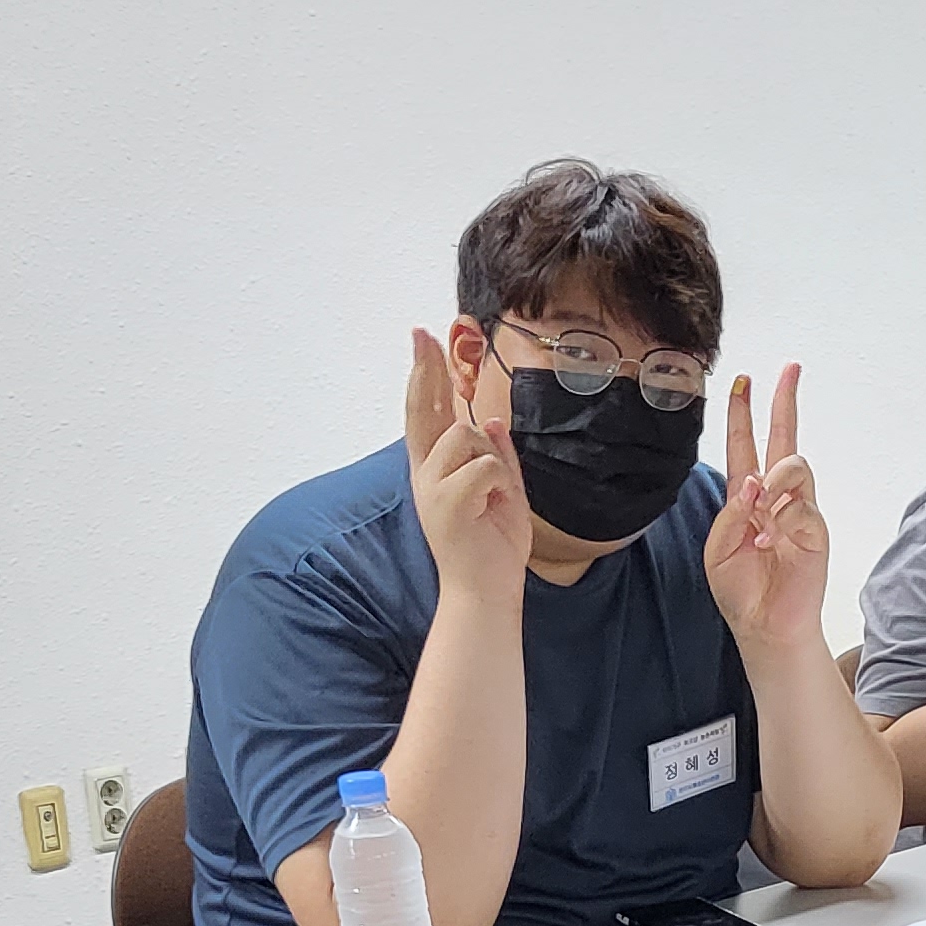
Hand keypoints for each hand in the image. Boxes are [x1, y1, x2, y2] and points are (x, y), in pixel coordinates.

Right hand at [406, 323, 530, 611]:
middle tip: (421, 332)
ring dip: (492, 462)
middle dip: (424, 368)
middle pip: (424, 408)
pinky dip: (501, 485)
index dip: (423, 374)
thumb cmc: (493, 548)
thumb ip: (498, 458)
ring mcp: (432, 486)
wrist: (486, 592)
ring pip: (469, 435)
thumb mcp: (504, 493)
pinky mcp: (446, 501)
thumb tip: (493, 420)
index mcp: (436, 469)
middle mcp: (426, 473)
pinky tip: (493, 509)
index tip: (421, 337)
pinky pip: (486, 465)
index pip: (426, 412)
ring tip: (492, 499)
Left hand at [704, 365, 833, 651]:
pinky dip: (782, 516)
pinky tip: (769, 542)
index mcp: (746, 498)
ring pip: (794, 465)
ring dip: (775, 477)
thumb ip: (731, 512)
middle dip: (785, 401)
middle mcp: (775, 498)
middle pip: (783, 438)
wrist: (765, 627)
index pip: (744, 445)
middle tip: (790, 369)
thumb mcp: (718, 548)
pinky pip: (802, 504)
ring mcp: (798, 511)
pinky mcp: (815, 530)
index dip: (743, 413)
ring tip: (763, 509)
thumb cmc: (742, 590)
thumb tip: (754, 481)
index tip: (742, 381)